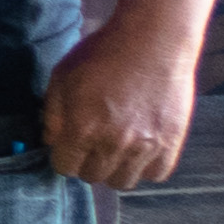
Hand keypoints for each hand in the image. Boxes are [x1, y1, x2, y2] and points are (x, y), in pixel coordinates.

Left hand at [44, 15, 202, 188]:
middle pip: (93, 177)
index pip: (65, 168)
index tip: (69, 145)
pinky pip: (155, 175)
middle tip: (91, 144)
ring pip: (123, 182)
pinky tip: (138, 149)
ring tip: (114, 148)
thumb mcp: (61, 78)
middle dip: (86, 162)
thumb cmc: (102, 54)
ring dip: (114, 169)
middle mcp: (114, 144)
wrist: (152, 40)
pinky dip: (145, 167)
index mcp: (82, 129)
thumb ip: (52, 115)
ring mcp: (146, 146)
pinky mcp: (172, 143)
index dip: (63, 156)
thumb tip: (52, 142)